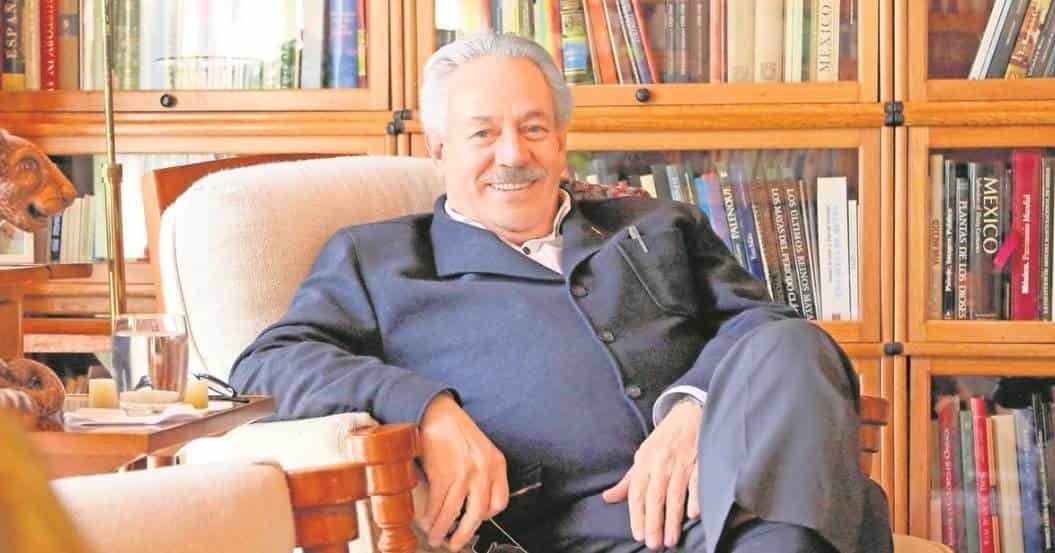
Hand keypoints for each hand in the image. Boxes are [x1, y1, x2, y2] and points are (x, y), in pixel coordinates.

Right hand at [418, 393, 508, 549]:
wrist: (436, 412)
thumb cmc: (456, 431)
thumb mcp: (480, 450)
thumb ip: (482, 474)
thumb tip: (468, 505)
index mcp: (497, 464)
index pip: (500, 502)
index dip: (486, 517)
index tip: (475, 522)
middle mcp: (483, 470)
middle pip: (478, 514)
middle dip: (464, 534)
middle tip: (455, 544)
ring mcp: (463, 473)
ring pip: (453, 512)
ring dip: (441, 530)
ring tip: (435, 537)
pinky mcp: (442, 473)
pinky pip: (437, 504)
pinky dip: (430, 517)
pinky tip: (426, 521)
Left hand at [602, 399, 702, 549]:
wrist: (688, 413)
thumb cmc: (664, 440)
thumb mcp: (642, 456)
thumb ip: (628, 481)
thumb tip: (608, 498)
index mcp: (644, 462)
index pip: (637, 492)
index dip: (637, 515)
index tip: (638, 534)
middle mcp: (661, 463)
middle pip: (655, 496)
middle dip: (654, 521)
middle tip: (653, 544)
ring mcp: (681, 462)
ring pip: (675, 493)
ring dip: (673, 518)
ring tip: (671, 539)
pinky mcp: (700, 461)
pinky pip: (697, 481)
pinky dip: (695, 497)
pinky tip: (694, 514)